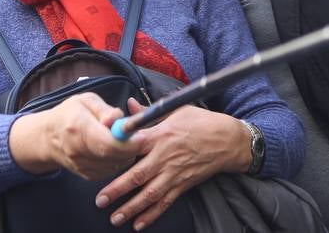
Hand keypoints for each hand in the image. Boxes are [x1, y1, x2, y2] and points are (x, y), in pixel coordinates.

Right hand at [9, 93, 142, 179]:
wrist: (48, 137)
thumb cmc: (70, 114)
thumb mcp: (86, 101)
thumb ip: (105, 110)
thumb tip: (117, 119)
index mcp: (78, 128)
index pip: (106, 143)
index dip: (127, 143)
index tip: (142, 136)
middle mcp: (78, 151)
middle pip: (113, 157)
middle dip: (131, 147)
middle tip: (137, 135)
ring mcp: (82, 166)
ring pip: (115, 164)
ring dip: (125, 153)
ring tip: (119, 138)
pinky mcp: (87, 175)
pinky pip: (111, 170)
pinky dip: (117, 159)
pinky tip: (111, 147)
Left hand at [96, 102, 247, 228]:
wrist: (228, 140)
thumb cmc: (201, 122)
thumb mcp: (175, 110)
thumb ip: (149, 112)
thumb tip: (129, 106)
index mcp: (161, 135)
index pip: (134, 145)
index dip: (117, 153)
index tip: (100, 161)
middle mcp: (165, 157)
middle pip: (137, 175)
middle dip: (117, 190)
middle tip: (100, 200)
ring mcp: (174, 173)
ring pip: (149, 194)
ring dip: (131, 207)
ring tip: (115, 218)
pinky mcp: (183, 185)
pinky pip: (165, 203)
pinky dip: (152, 215)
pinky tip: (138, 224)